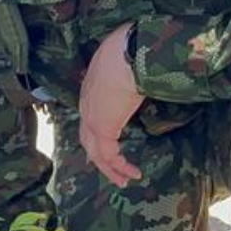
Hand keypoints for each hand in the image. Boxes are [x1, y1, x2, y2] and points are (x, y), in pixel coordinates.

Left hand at [78, 24, 144, 187]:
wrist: (127, 53)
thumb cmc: (129, 50)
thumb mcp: (127, 63)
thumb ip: (129, 73)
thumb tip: (144, 71)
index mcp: (90, 90)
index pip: (90, 119)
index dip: (98, 135)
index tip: (111, 148)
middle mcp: (86, 106)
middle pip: (88, 140)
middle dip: (101, 159)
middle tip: (115, 172)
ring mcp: (91, 117)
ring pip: (95, 151)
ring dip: (111, 168)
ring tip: (126, 180)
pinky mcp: (102, 128)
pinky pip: (109, 154)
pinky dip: (119, 165)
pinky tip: (133, 172)